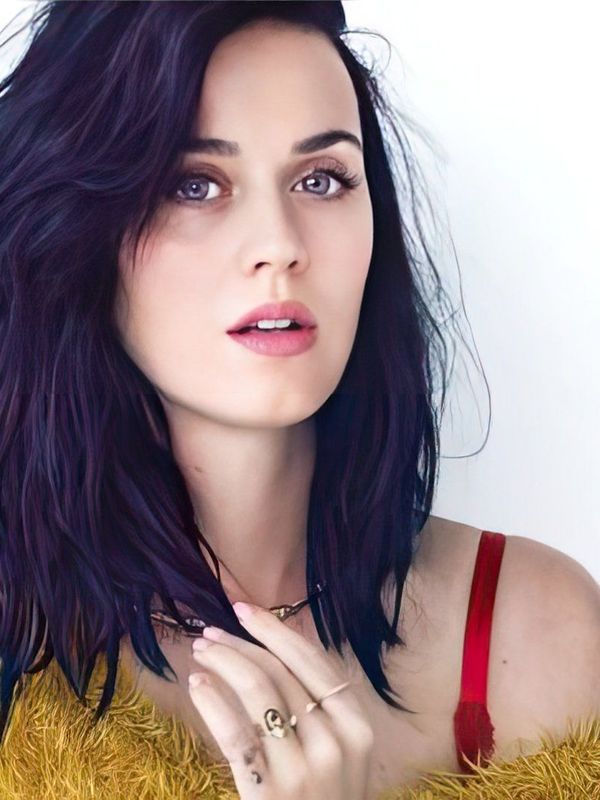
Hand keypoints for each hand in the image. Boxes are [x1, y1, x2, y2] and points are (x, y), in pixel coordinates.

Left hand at [188, 601, 374, 798]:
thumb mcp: (343, 756)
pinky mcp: (270, 793)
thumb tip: (275, 653)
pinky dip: (213, 702)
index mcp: (358, 726)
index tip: (246, 610)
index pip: (312, 661)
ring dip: (224, 663)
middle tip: (209, 633)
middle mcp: (336, 742)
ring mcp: (304, 769)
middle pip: (280, 673)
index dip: (276, 631)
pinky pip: (236, 734)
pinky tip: (198, 685)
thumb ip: (320, 711)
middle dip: (240, 645)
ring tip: (200, 653)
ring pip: (257, 693)